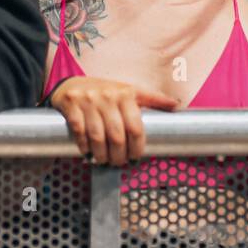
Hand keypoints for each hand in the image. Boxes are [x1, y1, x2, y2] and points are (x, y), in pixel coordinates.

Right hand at [51, 77, 179, 164]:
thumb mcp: (129, 91)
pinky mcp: (71, 104)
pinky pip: (79, 131)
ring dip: (101, 154)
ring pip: (97, 135)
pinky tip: (87, 152)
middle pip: (117, 135)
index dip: (137, 147)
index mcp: (125, 93)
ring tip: (103, 161)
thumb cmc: (105, 91)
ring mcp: (88, 100)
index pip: (135, 126)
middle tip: (119, 163)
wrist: (72, 84)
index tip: (135, 157)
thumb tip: (176, 104)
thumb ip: (152, 98)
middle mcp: (108, 95)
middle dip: (118, 155)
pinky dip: (84, 145)